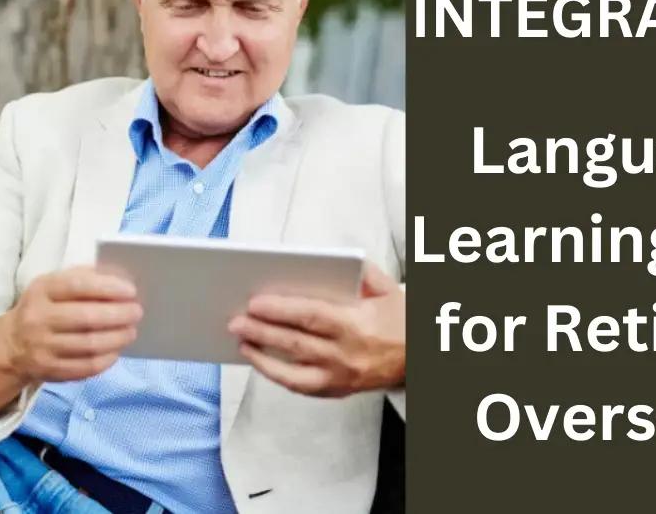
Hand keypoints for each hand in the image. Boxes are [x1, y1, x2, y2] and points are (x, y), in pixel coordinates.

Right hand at [0, 266, 140, 415]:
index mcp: (41, 290)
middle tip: (137, 312)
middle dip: (118, 315)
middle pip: (85, 318)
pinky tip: (117, 350)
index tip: (131, 290)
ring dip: (117, 338)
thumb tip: (121, 279)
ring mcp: (42, 347)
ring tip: (131, 331)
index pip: (77, 286)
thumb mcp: (54, 285)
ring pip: (88, 345)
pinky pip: (85, 367)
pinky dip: (107, 359)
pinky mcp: (49, 370)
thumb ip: (84, 278)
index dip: (107, 288)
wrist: (11, 344)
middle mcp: (38, 319)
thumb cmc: (45, 307)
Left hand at [228, 262, 404, 397]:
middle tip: (234, 321)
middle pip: (295, 343)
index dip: (280, 310)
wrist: (420, 358)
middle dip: (261, 332)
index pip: (310, 316)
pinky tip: (261, 362)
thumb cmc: (401, 320)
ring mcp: (340, 378)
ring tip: (241, 342)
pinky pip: (301, 387)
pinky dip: (277, 375)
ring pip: (292, 372)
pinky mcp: (337, 391)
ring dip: (262, 357)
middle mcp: (346, 355)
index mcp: (357, 325)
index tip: (255, 303)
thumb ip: (360, 273)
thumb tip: (327, 263)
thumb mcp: (387, 289)